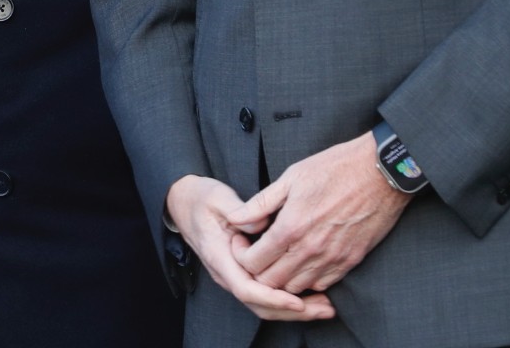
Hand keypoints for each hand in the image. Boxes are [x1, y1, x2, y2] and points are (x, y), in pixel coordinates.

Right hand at [165, 175, 336, 321]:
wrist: (183, 204)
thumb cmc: (201, 199)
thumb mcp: (218, 198)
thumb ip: (240, 210)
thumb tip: (262, 224)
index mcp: (219, 256)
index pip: (246, 288)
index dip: (273, 297)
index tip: (298, 301)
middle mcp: (226, 273)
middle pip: (260, 305)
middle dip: (293, 312)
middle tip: (326, 309)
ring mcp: (234, 276)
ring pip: (264, 305)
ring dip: (295, 310)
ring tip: (326, 308)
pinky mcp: (243, 274)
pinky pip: (266, 296)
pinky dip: (289, 300)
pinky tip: (312, 296)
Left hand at [227, 132, 411, 294]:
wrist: (380, 172)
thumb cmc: (334, 168)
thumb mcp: (291, 177)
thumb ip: (260, 203)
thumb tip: (234, 219)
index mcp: (291, 227)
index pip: (253, 262)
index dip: (241, 255)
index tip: (242, 243)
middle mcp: (310, 249)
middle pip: (271, 281)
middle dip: (257, 271)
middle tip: (256, 253)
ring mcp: (332, 258)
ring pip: (295, 288)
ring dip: (282, 279)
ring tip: (278, 259)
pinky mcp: (350, 261)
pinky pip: (322, 285)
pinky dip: (308, 281)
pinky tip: (302, 262)